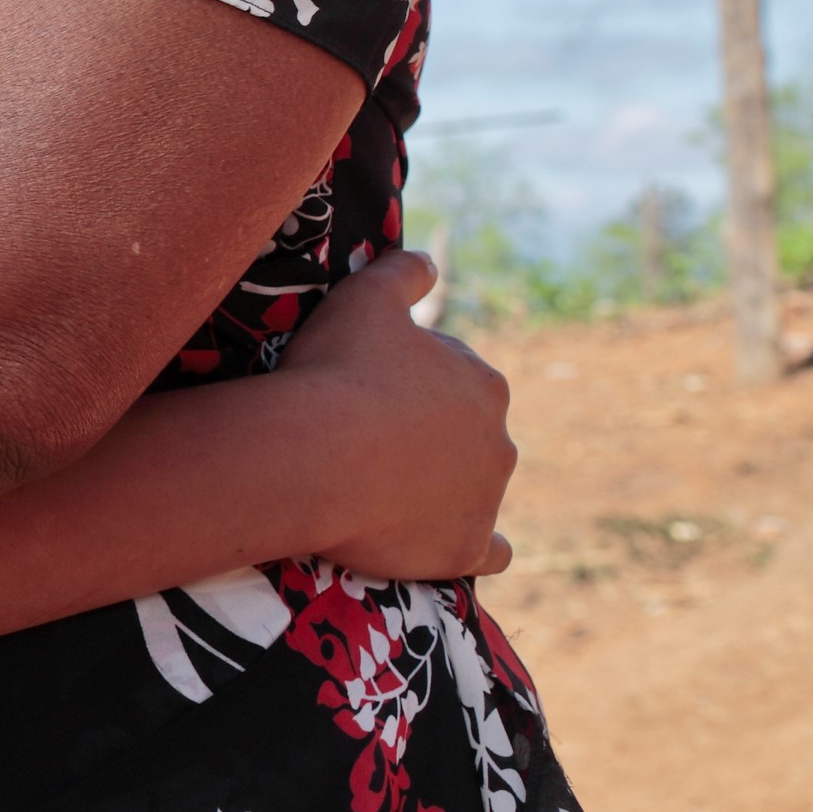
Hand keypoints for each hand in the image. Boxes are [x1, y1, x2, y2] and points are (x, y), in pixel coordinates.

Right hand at [276, 252, 515, 580]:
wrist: (313, 455)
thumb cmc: (337, 372)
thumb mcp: (365, 297)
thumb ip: (402, 273)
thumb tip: (426, 259)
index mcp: (483, 383)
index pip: (454, 380)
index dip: (410, 384)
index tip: (369, 391)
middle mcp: (499, 440)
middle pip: (468, 436)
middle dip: (431, 437)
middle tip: (370, 441)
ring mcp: (486, 499)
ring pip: (477, 490)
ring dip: (446, 487)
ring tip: (387, 491)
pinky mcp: (464, 548)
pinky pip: (490, 552)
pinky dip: (481, 547)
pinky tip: (457, 545)